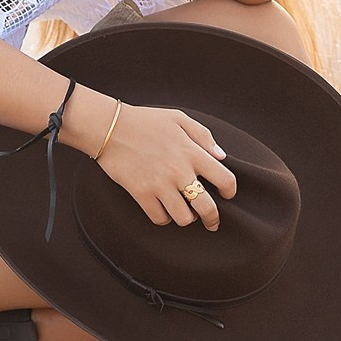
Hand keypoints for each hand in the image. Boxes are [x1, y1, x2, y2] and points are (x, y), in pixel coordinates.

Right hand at [97, 104, 237, 229]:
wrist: (110, 127)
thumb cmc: (145, 121)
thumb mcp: (178, 118)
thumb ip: (203, 136)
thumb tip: (221, 156)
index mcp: (192, 152)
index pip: (224, 179)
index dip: (230, 191)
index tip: (227, 195)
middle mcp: (179, 171)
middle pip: (206, 207)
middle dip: (213, 219)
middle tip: (212, 222)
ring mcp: (160, 185)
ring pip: (184, 218)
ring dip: (186, 218)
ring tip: (184, 212)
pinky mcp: (141, 194)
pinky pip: (160, 218)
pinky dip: (164, 218)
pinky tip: (163, 209)